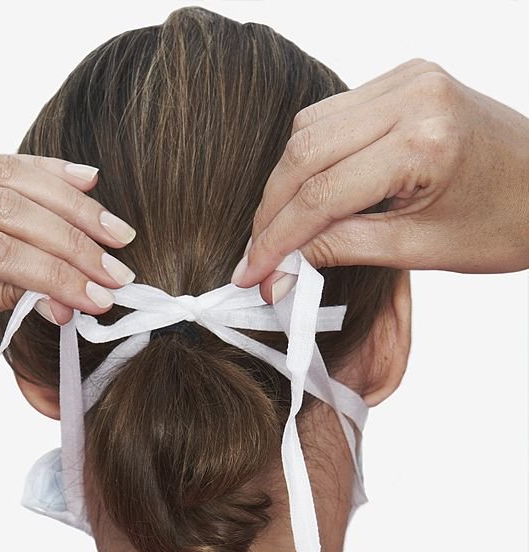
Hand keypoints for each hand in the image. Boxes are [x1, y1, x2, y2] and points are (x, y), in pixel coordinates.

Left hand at [0, 139, 136, 367]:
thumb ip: (1, 295)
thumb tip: (73, 297)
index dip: (56, 272)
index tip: (99, 296)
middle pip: (6, 207)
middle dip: (72, 241)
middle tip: (116, 270)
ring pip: (8, 177)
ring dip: (69, 206)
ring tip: (114, 232)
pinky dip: (43, 174)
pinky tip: (84, 180)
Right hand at [232, 59, 528, 301]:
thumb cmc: (502, 223)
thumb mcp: (420, 250)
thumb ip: (343, 249)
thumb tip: (280, 268)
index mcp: (423, 144)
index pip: (321, 194)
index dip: (276, 239)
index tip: (251, 273)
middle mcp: (414, 96)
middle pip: (304, 151)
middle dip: (271, 209)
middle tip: (255, 257)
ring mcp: (410, 78)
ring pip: (310, 127)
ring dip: (285, 180)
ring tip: (278, 229)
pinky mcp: (408, 76)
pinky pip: (334, 112)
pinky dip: (311, 155)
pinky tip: (308, 193)